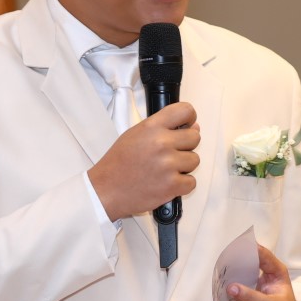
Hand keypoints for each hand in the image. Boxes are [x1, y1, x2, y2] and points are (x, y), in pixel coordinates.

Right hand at [87, 102, 199, 221]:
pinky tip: (166, 182)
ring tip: (164, 170)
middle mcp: (161, 143)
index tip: (187, 126)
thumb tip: (192, 126)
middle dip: (185, 146)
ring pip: (194, 160)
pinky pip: (191, 182)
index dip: (189, 118)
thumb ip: (163, 128)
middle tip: (168, 154)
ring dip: (183, 166)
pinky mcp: (172, 185)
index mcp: (152, 127)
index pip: (186, 111)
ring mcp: (168, 164)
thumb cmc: (119, 164)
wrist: (106, 190)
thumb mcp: (136, 134)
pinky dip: (182, 184)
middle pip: (194, 138)